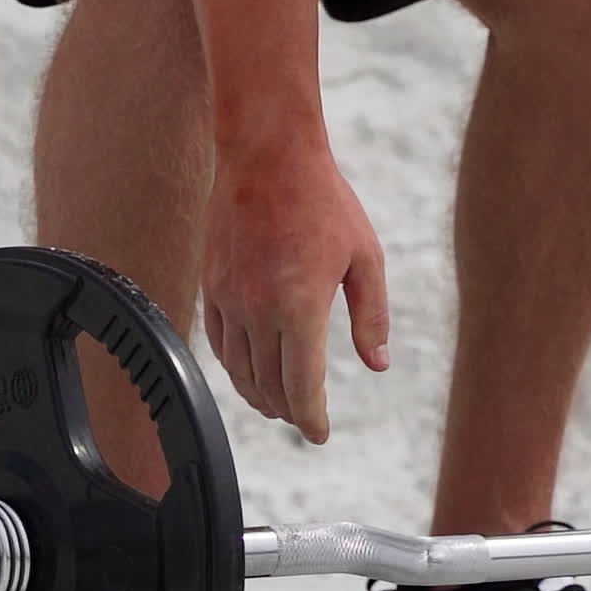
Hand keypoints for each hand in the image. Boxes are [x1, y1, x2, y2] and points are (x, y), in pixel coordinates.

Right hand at [202, 143, 389, 443]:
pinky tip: (251, 371)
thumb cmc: (325, 203)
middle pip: (269, 385)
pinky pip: (219, 343)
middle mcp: (259, 310)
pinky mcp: (212, 286)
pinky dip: (235, 368)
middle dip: (289, 411)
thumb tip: (378, 364)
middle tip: (305, 421)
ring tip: (279, 405)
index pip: (302, 385)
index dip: (311, 418)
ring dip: (259, 396)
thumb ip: (372, 317)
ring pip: (239, 370)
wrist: (267, 156)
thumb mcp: (365, 259)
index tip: (320, 434)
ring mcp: (229, 299)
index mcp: (301, 307)